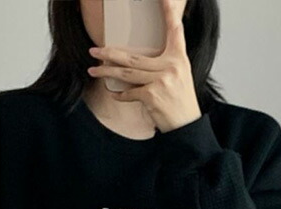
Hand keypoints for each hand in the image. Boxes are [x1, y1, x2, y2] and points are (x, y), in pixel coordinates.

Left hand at [86, 0, 200, 132]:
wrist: (186, 125)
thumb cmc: (181, 101)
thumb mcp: (179, 75)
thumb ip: (164, 63)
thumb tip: (136, 59)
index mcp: (179, 58)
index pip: (174, 29)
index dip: (168, 12)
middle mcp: (171, 66)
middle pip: (133, 56)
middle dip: (110, 53)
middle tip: (95, 50)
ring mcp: (161, 80)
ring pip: (126, 73)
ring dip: (107, 71)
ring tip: (94, 69)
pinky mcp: (152, 95)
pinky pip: (129, 92)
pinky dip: (120, 94)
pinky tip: (114, 93)